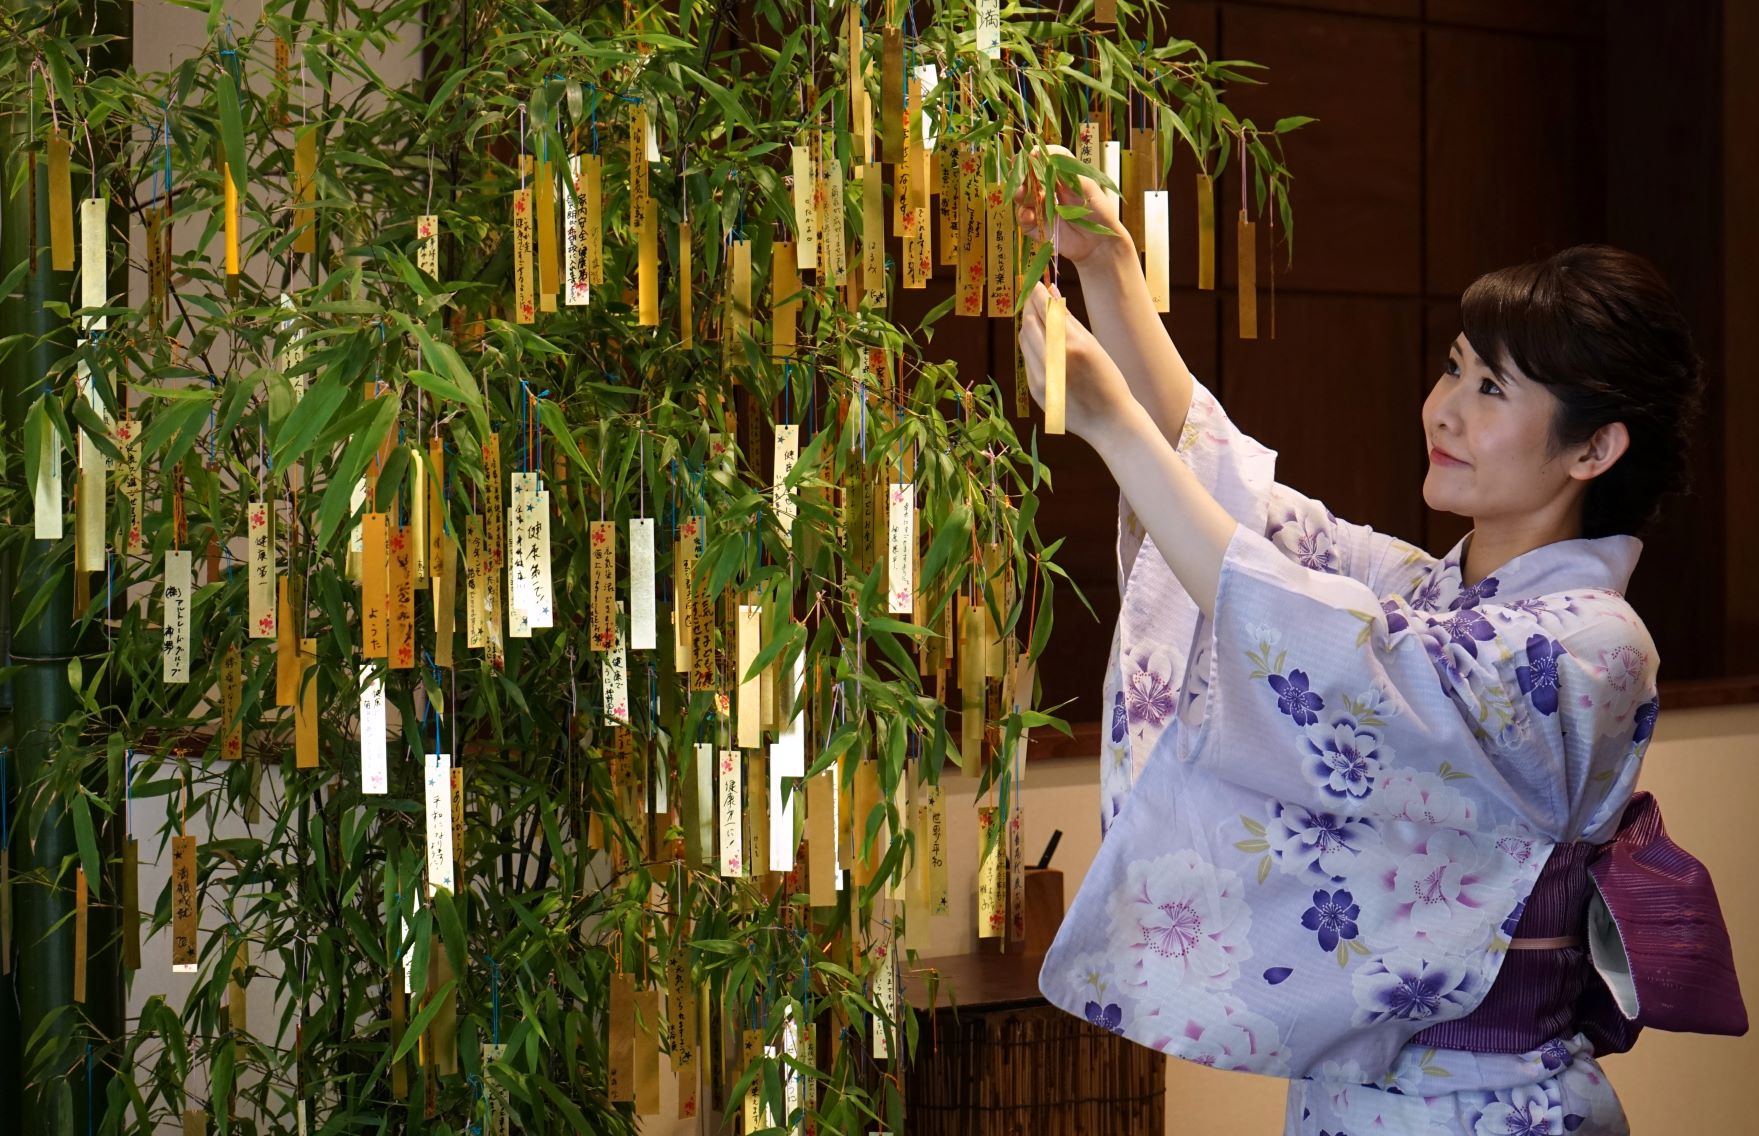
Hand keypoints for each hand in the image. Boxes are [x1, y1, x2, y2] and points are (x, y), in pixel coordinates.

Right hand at [1014, 145, 1130, 267]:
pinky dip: (1023, 216)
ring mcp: (1041, 207)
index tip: (1031, 155)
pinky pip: (1024, 219)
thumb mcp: (1088, 188)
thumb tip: (1048, 157)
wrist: (1099, 243)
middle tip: (1021, 177)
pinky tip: (1029, 216)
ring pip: (1023, 196)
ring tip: (1021, 195)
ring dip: (1020, 194)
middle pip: (1029, 176)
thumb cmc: (1099, 212)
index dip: (1037, 155)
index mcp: (1062, 176)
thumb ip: (1068, 174)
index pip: (1046, 159)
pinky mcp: (1037, 226)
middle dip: (1022, 175)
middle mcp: (1048, 188)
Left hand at [1017, 281, 1139, 444]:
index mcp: (1073, 347)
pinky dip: (1032, 347)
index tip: (1035, 284)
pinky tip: (1040, 341)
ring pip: (1024, 342)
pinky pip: (1028, 361)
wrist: (1109, 421)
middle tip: (1033, 297)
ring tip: (1036, 316)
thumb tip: (1051, 294)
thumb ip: (1068, 321)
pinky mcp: (1036, 390)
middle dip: (1029, 308)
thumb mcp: (1093, 346)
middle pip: (1029, 325)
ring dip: (1028, 326)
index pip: (1046, 312)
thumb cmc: (1108, 380)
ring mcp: (1042, 379)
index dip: (1037, 295)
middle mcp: (1054, 362)